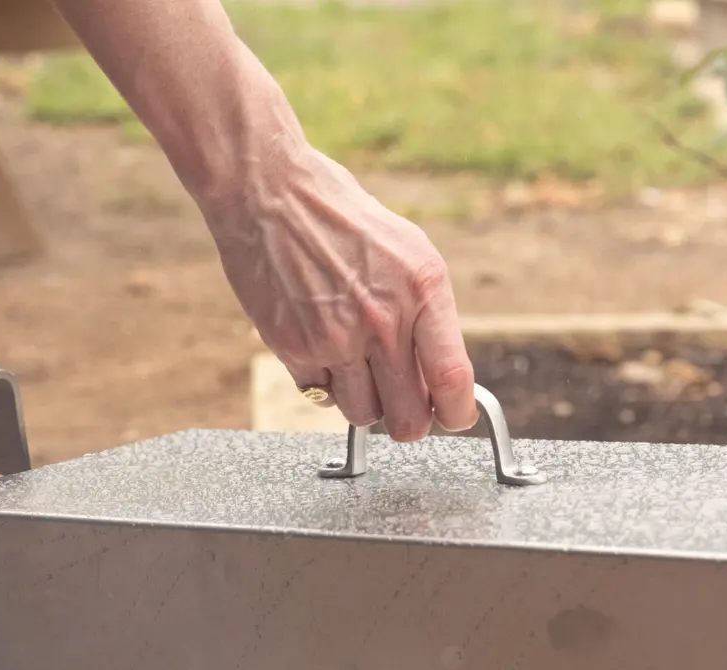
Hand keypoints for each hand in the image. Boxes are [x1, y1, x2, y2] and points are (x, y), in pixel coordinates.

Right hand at [204, 140, 476, 440]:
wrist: (269, 192)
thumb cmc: (342, 219)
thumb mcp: (409, 253)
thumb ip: (430, 316)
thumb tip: (441, 379)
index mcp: (422, 290)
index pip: (452, 381)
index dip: (456, 413)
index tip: (453, 415)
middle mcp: (383, 320)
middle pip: (408, 418)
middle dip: (408, 420)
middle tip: (402, 402)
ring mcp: (336, 339)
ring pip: (364, 415)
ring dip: (364, 400)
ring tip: (356, 362)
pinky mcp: (295, 349)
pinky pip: (320, 396)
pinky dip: (324, 382)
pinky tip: (320, 344)